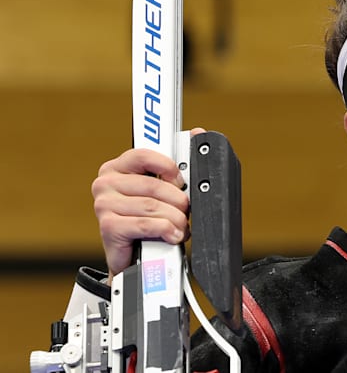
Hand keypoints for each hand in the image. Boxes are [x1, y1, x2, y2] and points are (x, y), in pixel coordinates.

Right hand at [91, 127, 204, 278]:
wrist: (136, 258)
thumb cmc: (150, 220)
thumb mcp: (162, 190)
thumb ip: (174, 166)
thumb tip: (198, 132)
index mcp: (118, 167)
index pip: (144, 155)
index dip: (168, 167)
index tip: (181, 181)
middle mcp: (106, 182)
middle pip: (154, 185)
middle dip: (178, 201)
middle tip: (185, 212)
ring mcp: (103, 204)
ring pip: (153, 206)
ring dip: (175, 219)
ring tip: (180, 227)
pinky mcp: (108, 225)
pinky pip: (146, 224)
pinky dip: (165, 230)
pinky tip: (172, 236)